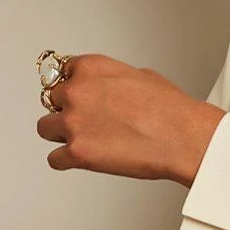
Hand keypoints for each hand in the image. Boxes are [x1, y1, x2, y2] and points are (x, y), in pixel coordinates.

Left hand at [35, 53, 225, 185]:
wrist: (183, 137)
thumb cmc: (171, 110)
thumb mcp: (142, 76)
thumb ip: (114, 79)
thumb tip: (110, 88)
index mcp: (91, 68)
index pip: (62, 73)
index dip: (73, 88)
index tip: (79, 98)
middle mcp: (77, 91)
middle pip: (52, 101)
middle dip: (68, 111)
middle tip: (89, 122)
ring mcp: (74, 122)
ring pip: (45, 128)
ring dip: (61, 135)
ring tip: (85, 141)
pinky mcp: (77, 152)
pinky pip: (54, 159)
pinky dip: (66, 161)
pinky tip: (82, 160)